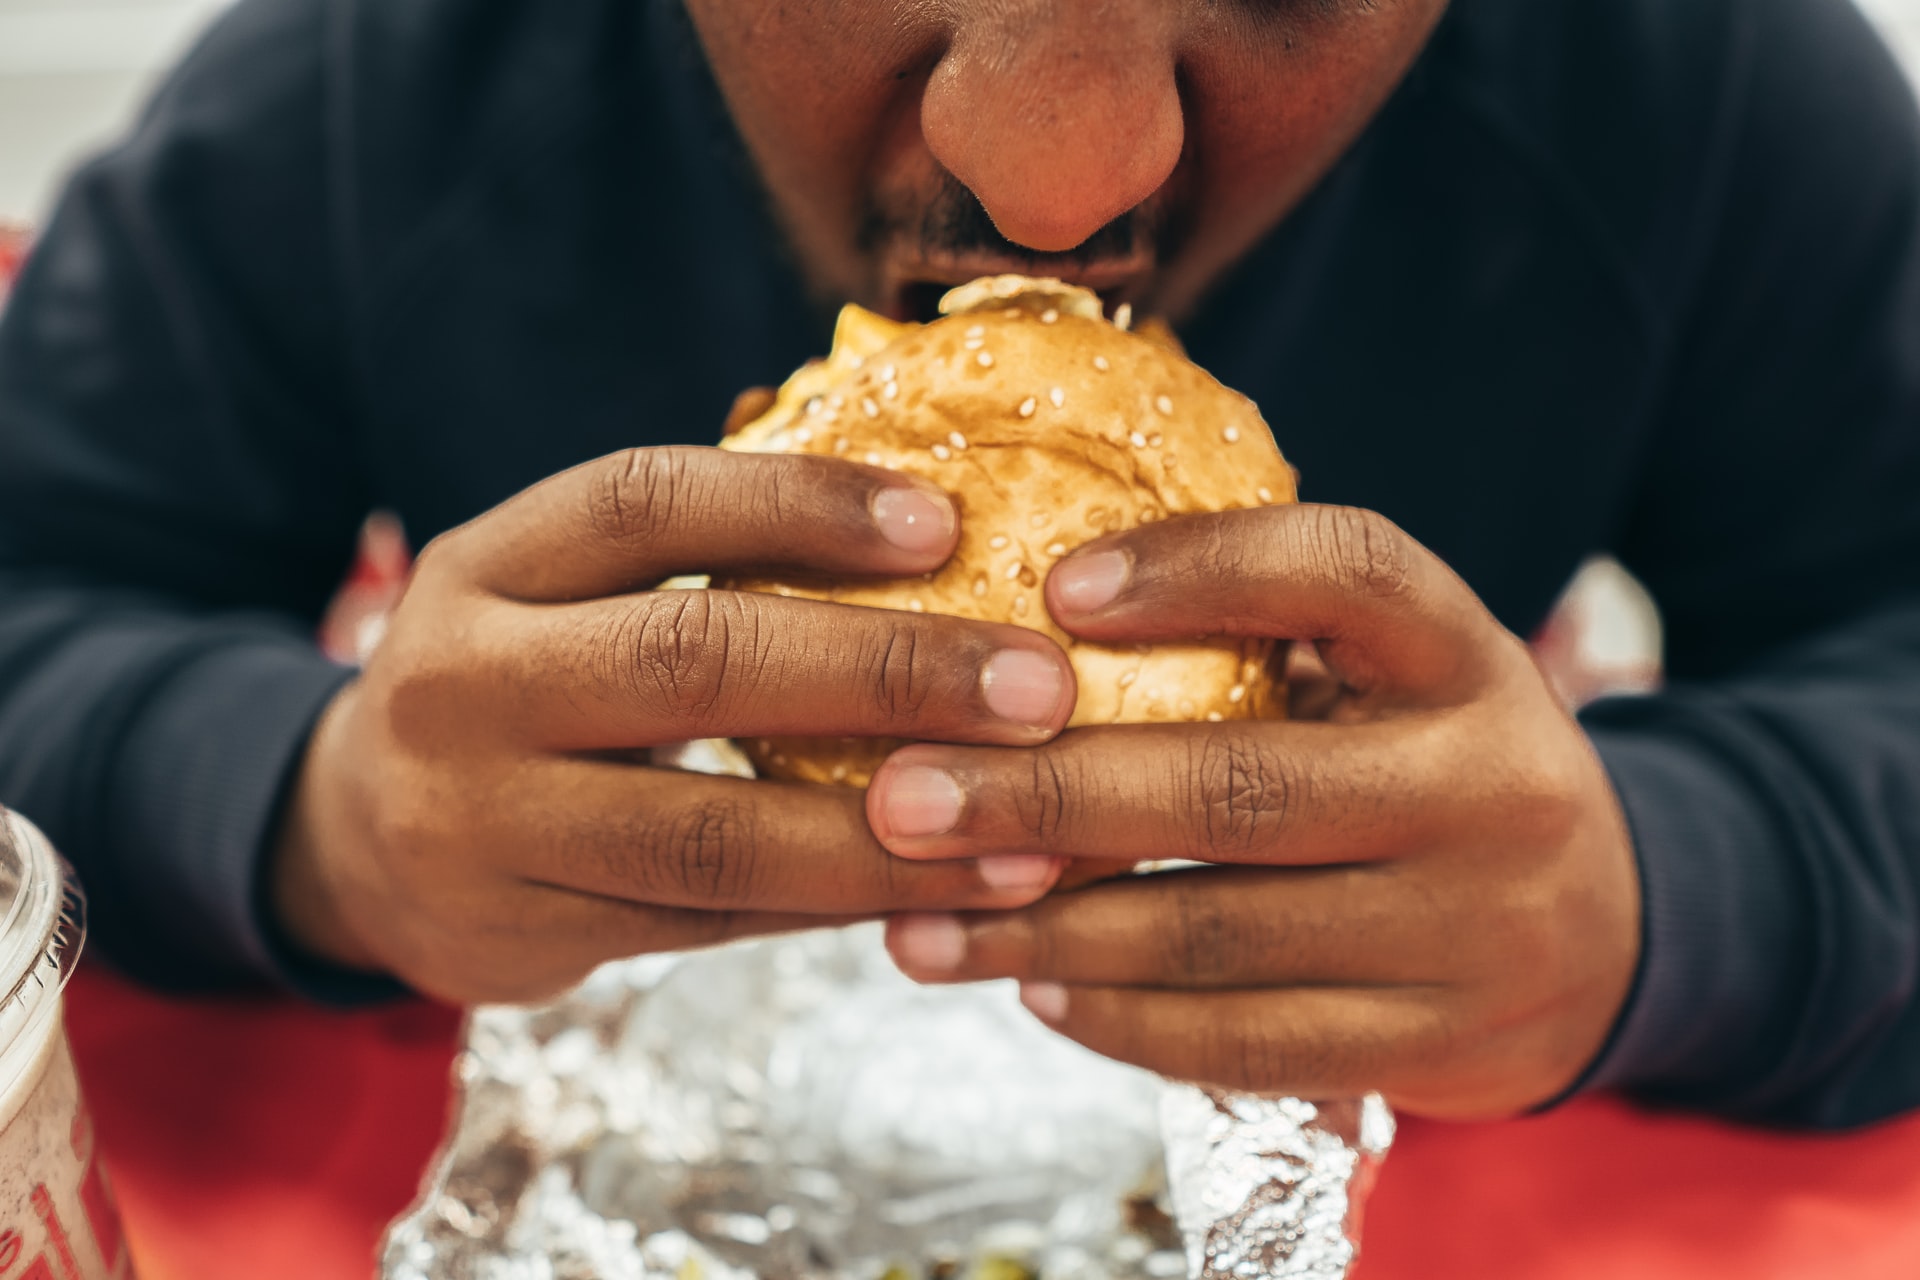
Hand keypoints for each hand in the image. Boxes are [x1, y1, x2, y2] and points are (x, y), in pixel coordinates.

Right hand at [273, 447, 1078, 1003]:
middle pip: (689, 660)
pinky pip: (710, 924)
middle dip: (884, 671)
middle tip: (1041, 688)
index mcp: (486, 565)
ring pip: (709, 833)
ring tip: (1028, 831)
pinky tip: (941, 891)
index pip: (644, 502)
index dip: (798, 504)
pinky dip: (835, 906)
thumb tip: (937, 534)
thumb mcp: (555, 591)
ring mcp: (481, 823)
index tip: (945, 522)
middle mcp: (464, 684)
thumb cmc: (517, 681)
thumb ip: (693, 562)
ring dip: (886, 835)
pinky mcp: (522, 934)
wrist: (352, 835)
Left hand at [869, 504, 1640, 1118]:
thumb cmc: (1434, 770)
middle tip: (901, 797)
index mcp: (1468, 658)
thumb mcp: (1395, 680)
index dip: (1202, 568)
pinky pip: (1246, 1042)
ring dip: (1048, 933)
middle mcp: (1486, 786)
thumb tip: (1021, 628)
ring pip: (1221, 933)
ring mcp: (1471, 928)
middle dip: (1048, 795)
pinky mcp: (1439, 1045)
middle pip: (1241, 785)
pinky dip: (1120, 1018)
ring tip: (919, 922)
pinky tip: (1031, 987)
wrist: (1611, 934)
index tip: (1054, 586)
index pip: (1348, 574)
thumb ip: (1266, 646)